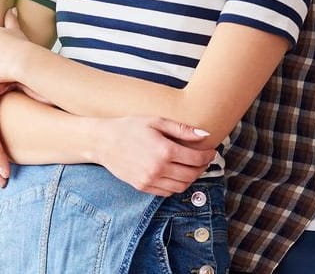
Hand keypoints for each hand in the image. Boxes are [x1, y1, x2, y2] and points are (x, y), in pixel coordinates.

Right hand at [92, 116, 216, 196]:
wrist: (103, 141)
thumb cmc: (130, 127)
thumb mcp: (157, 121)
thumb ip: (182, 129)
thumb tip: (205, 134)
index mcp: (165, 150)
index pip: (196, 159)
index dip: (208, 156)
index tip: (211, 151)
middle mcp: (159, 168)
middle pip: (192, 174)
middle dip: (202, 167)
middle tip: (204, 159)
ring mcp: (150, 180)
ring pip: (181, 186)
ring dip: (191, 178)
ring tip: (191, 167)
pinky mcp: (143, 187)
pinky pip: (167, 192)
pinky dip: (176, 185)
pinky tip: (176, 174)